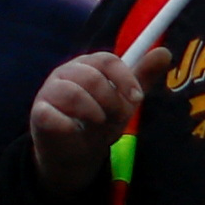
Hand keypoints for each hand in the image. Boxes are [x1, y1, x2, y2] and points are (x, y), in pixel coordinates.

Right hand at [28, 49, 143, 192]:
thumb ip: (142, 77)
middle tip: (115, 118)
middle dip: (112, 101)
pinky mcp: (39, 113)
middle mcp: (65, 72)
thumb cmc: (99, 121)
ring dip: (94, 113)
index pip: (107, 59)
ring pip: (73, 93)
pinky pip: (55, 114)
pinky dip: (72, 126)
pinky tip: (76, 131)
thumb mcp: (124, 100)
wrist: (77, 153)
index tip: (136, 98)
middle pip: (92, 76)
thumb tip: (165, 51)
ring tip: (98, 124)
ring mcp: (49, 91)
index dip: (125, 79)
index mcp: (87, 65)